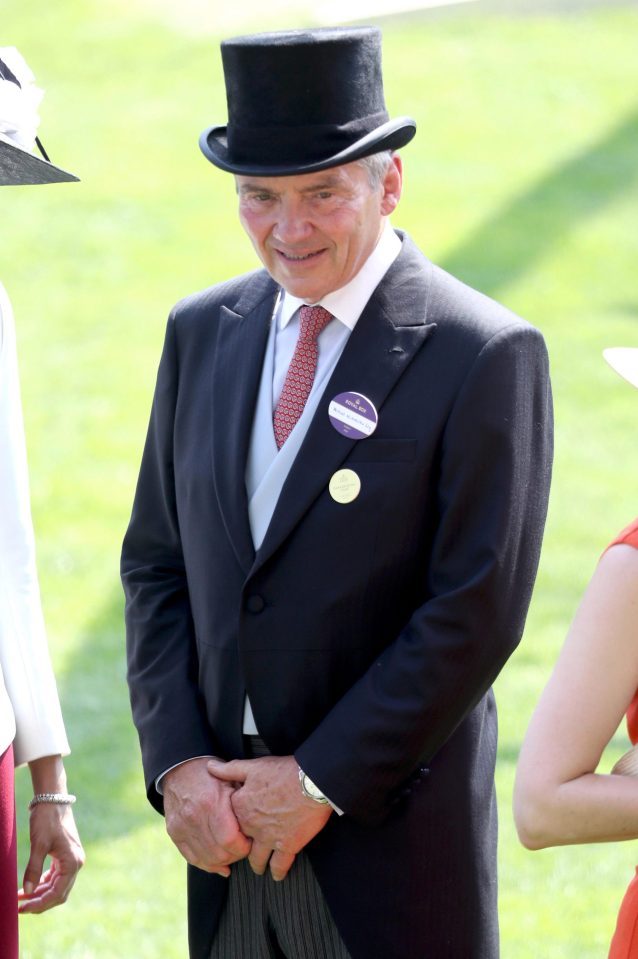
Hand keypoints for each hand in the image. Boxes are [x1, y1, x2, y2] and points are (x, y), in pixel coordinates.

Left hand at [18, 803, 83, 913]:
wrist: (53, 799)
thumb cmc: (47, 819)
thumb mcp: (38, 844)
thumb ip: (33, 870)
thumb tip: (27, 893)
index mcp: (73, 862)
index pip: (57, 893)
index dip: (39, 904)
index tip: (21, 908)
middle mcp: (76, 863)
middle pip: (59, 893)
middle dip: (39, 902)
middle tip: (19, 907)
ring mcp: (72, 860)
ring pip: (57, 886)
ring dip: (40, 894)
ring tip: (20, 898)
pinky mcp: (66, 856)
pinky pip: (55, 877)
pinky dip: (43, 884)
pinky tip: (29, 886)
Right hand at [162, 757, 250, 876]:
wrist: (180, 768)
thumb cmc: (211, 774)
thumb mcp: (230, 779)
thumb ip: (242, 802)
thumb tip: (256, 826)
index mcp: (211, 802)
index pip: (230, 840)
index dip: (244, 847)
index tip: (250, 842)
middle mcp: (194, 817)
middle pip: (219, 853)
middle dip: (235, 856)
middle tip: (243, 848)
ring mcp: (182, 826)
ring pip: (206, 859)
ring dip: (223, 862)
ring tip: (232, 853)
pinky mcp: (174, 833)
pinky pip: (192, 858)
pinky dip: (207, 864)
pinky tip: (219, 864)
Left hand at [208, 755, 331, 880]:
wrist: (311, 782)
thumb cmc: (284, 771)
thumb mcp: (253, 766)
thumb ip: (230, 769)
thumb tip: (210, 767)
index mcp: (241, 806)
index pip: (228, 822)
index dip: (229, 825)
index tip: (230, 829)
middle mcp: (251, 826)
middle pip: (241, 842)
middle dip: (241, 848)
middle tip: (243, 852)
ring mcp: (269, 838)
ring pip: (257, 858)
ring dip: (257, 864)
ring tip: (258, 867)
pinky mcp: (287, 846)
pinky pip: (279, 864)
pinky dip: (277, 872)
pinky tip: (277, 875)